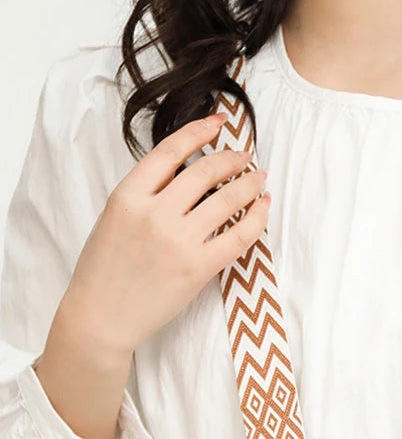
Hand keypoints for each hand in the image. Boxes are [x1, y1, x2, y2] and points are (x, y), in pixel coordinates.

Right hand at [58, 110, 271, 357]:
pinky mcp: (199, 267)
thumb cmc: (105, 269)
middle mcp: (155, 213)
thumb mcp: (114, 219)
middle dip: (231, 160)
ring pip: (226, 200)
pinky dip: (257, 218)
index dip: (198, 131)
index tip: (218, 122)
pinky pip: (239, 236)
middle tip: (247, 156)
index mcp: (128, 195)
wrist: (101, 315)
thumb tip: (185, 175)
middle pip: (204, 172)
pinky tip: (264, 207)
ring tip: (260, 179)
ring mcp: (179, 240)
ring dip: (249, 184)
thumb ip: (146, 194)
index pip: (170, 151)